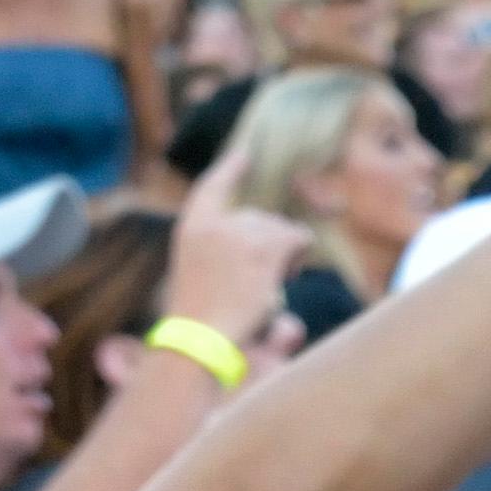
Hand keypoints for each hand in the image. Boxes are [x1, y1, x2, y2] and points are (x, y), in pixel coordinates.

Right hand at [158, 151, 311, 348]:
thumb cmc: (201, 317)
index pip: (212, 187)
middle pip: (260, 217)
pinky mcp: (264, 247)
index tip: (244, 153)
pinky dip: (299, 253)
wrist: (201, 337)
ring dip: (284, 255)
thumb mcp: (200, 273)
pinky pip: (298, 237)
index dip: (229, 168)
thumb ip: (222, 249)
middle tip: (264, 277)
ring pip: (281, 229)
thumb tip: (272, 234)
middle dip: (269, 243)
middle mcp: (214, 223)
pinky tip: (286, 275)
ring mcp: (238, 233)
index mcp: (191, 227)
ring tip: (269, 283)